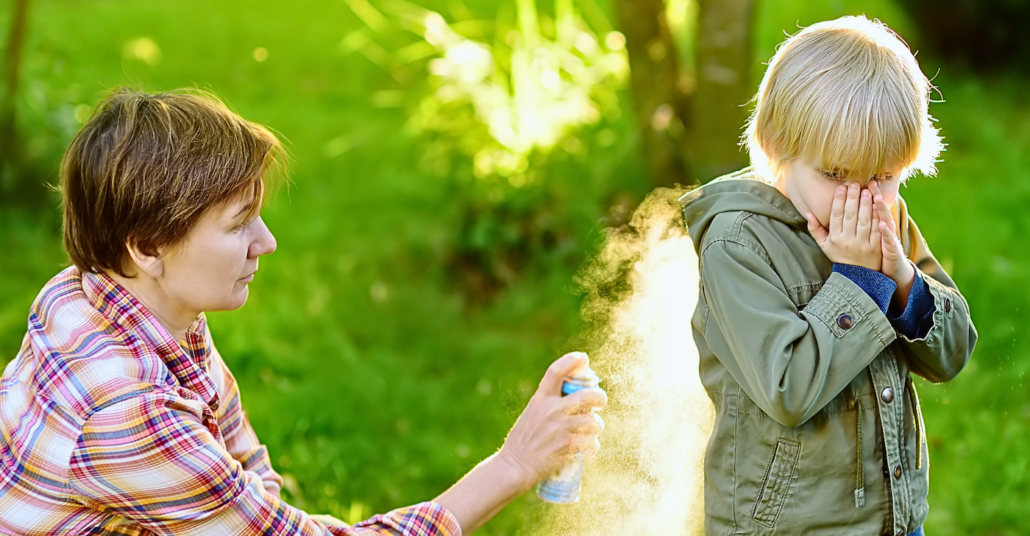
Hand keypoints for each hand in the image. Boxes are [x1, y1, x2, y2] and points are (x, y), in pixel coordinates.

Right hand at [496, 352, 606, 492]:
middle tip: (600, 402)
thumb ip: (549, 405)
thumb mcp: (531, 414)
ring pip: (593, 421)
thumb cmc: (522, 442)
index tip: (583, 358)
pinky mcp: (568, 446)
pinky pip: (592, 441)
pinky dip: (592, 446)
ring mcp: (561, 427)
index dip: (571, 360)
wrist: (514, 467)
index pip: (556, 371)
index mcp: (540, 399)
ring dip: (595, 427)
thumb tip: (575, 400)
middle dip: (599, 397)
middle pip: (588, 395)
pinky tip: (587, 449)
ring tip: (589, 432)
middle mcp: (552, 410)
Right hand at [806, 182, 881, 269]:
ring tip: (866, 190)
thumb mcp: (824, 245)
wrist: (856, 276)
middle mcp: (847, 240)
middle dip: (853, 198)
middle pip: (850, 215)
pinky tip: (876, 204)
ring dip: (865, 204)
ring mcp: (862, 244)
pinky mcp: (875, 247)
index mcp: (834, 238)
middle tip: (855, 183)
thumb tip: (808, 213)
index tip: (842, 187)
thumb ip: (815, 229)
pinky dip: (877, 216)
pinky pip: (876, 229)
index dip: (839, 200)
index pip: (836, 215)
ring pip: (864, 220)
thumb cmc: (839, 257)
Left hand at [868, 180, 915, 304]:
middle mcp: (883, 227)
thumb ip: (859, 223)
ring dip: (881, 209)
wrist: (891, 271)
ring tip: (877, 197)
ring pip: (885, 220)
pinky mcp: (892, 249)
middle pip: (878, 209)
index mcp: (874, 223)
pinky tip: (882, 224)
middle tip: (870, 182)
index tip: (858, 181)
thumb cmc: (875, 252)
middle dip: (874, 195)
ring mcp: (888, 237)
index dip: (865, 194)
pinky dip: (886, 231)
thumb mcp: (866, 237)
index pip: (869, 206)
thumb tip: (848, 208)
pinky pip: (889, 239)